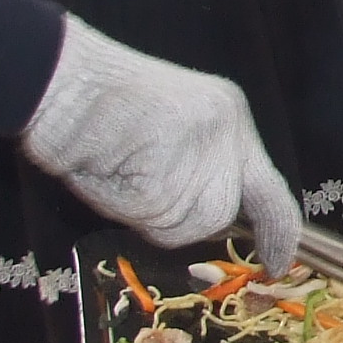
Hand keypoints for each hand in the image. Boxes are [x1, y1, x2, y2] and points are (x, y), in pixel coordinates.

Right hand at [21, 16, 308, 270]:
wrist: (63, 81)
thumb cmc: (102, 101)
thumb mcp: (174, 125)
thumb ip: (203, 165)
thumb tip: (217, 217)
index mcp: (230, 116)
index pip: (270, 188)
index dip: (278, 231)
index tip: (279, 261)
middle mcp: (227, 134)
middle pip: (218, 217)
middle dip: (177, 216)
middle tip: (138, 179)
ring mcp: (198, 156)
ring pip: (182, 227)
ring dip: (146, 212)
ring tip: (121, 165)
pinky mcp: (164, 178)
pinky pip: (146, 220)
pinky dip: (121, 204)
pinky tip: (110, 167)